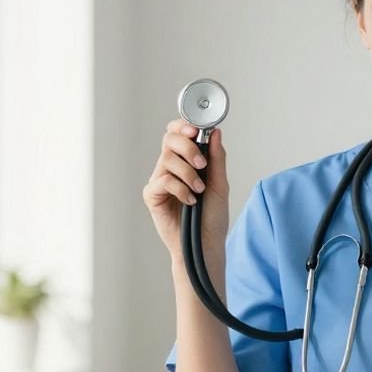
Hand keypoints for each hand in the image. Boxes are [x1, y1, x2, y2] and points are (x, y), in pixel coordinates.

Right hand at [142, 120, 230, 265]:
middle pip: (169, 139)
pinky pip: (162, 181)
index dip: (183, 127)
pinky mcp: (152, 196)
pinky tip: (190, 201)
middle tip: (202, 164)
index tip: (196, 131)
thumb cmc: (212, 217)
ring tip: (199, 190)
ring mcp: (159, 181)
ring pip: (166, 159)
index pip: (177, 134)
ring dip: (187, 173)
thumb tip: (215, 133)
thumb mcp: (219, 184)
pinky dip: (180, 189)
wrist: (205, 244)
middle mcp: (170, 167)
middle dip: (187, 146)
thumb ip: (217, 159)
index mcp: (186, 160)